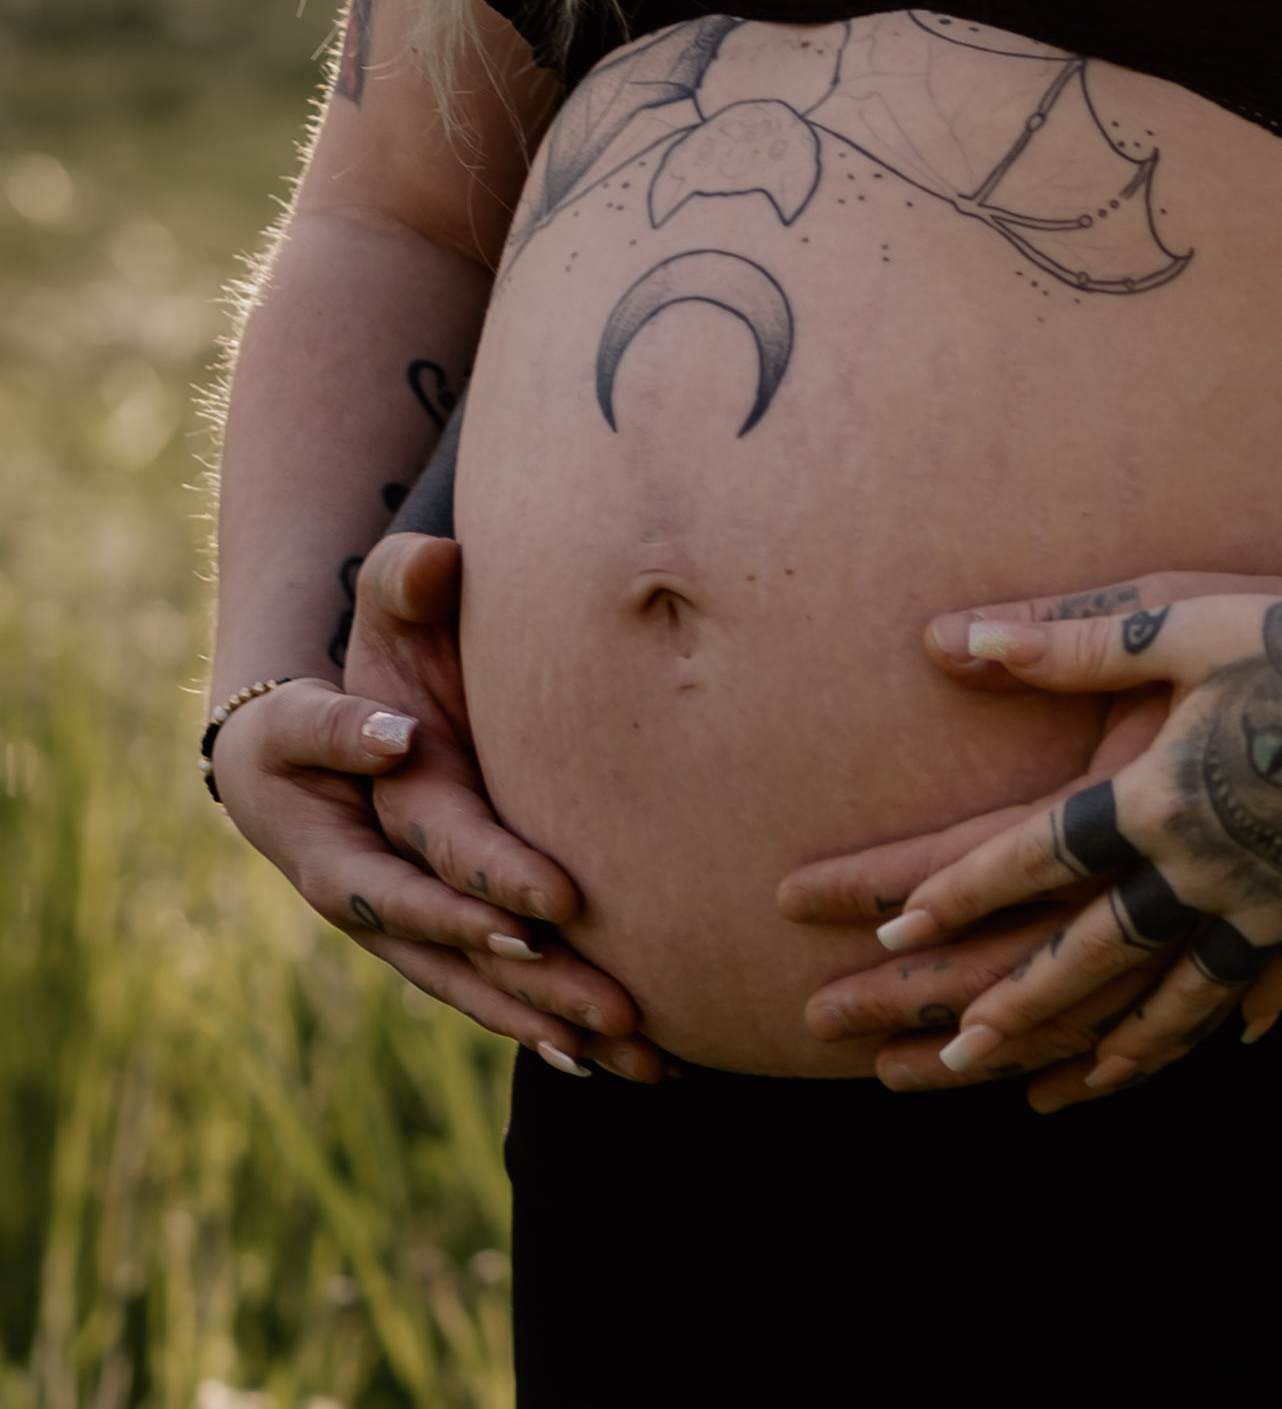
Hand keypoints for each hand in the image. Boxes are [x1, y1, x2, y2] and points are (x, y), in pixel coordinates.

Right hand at [213, 533, 664, 1082]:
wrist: (286, 750)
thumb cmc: (337, 672)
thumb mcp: (361, 619)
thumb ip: (395, 588)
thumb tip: (432, 572)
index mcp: (342, 847)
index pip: (421, 878)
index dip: (487, 891)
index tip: (558, 907)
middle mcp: (374, 906)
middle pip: (461, 959)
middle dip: (541, 985)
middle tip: (622, 1010)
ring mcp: (406, 933)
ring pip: (484, 993)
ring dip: (559, 1026)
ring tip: (644, 1059)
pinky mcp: (440, 941)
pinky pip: (495, 994)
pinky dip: (551, 1028)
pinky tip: (621, 1061)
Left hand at [816, 577, 1281, 1108]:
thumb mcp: (1184, 619)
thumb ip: (1074, 642)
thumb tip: (955, 640)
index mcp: (1157, 793)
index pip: (1033, 855)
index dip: (957, 890)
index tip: (890, 927)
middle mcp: (1204, 867)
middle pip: (1091, 954)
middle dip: (1012, 1006)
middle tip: (947, 1055)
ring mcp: (1269, 902)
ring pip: (1178, 998)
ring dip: (1115, 1047)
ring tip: (1062, 1088)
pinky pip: (1276, 983)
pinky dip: (1244, 1018)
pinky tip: (1228, 1044)